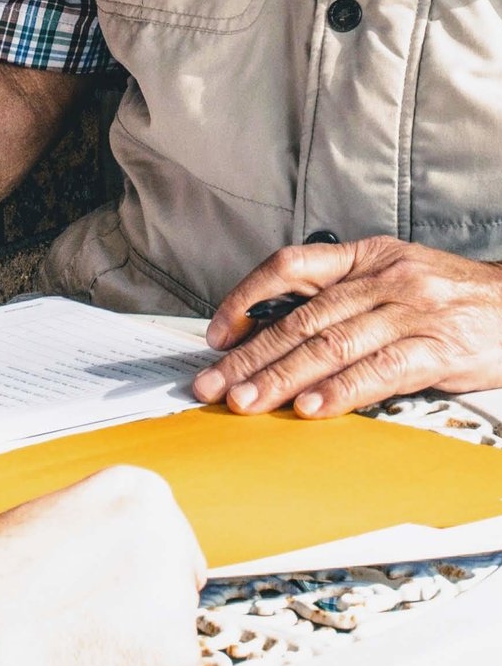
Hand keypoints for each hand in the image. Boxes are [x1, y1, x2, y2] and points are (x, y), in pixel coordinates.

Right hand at [0, 466, 205, 665]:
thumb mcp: (30, 522)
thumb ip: (78, 531)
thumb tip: (78, 547)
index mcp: (133, 491)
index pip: (160, 526)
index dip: (128, 555)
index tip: (105, 573)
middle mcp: (165, 536)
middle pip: (175, 574)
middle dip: (143, 594)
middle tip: (92, 612)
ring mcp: (174, 598)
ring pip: (169, 625)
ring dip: (138, 636)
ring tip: (77, 640)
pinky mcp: (177, 659)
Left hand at [194, 236, 501, 416]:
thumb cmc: (453, 296)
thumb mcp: (395, 274)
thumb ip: (344, 295)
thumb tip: (282, 331)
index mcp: (365, 257)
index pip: (290, 267)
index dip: (246, 297)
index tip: (217, 334)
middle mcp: (382, 279)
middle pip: (301, 318)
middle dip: (250, 355)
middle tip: (214, 384)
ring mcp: (410, 312)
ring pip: (331, 345)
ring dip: (282, 379)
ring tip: (248, 403)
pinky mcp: (438, 348)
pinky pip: (380, 370)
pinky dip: (341, 391)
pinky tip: (312, 408)